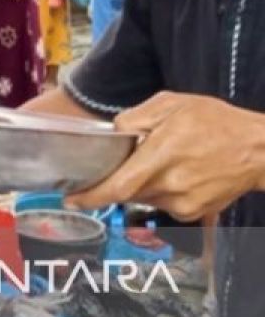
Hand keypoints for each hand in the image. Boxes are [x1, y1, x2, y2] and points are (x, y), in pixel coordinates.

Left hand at [65, 92, 264, 221]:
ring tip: (159, 161)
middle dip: (114, 181)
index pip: (117, 186)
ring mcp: (183, 203)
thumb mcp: (171, 103)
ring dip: (138, 183)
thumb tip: (113, 131)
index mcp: (161, 156)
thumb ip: (135, 117)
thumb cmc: (216, 121)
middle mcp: (170, 185)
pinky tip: (174, 172)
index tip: (70, 199)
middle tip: (115, 165)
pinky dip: (157, 190)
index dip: (90, 196)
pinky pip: (162, 203)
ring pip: (143, 197)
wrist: (259, 150)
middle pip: (126, 192)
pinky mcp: (193, 213)